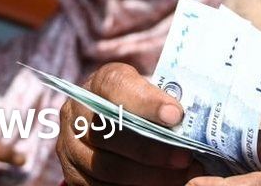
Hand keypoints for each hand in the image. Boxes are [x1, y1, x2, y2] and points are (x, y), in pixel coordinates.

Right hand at [57, 62, 202, 184]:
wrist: (114, 124)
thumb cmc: (142, 107)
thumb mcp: (150, 93)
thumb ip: (164, 102)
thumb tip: (190, 122)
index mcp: (101, 83)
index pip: (118, 86)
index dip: (147, 102)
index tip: (176, 115)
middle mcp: (78, 112)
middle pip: (109, 132)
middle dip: (152, 149)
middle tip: (185, 158)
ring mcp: (70, 145)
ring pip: (105, 166)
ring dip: (147, 176)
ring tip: (180, 177)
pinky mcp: (72, 174)